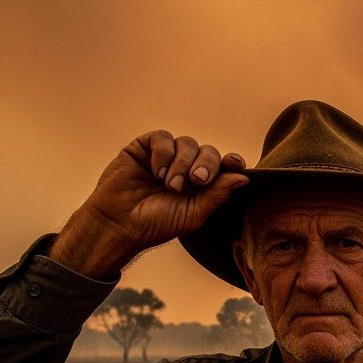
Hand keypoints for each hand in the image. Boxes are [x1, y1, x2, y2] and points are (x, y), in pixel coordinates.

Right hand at [49, 131, 249, 279]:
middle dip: (207, 164)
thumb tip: (243, 176)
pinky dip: (164, 153)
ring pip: (187, 143)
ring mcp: (166, 156)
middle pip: (208, 151)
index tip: (236, 163)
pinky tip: (157, 171)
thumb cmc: (157, 223)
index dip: (232, 161)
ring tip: (170, 184)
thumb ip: (217, 194)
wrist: (120, 224)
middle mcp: (186, 167)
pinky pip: (163, 137)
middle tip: (197, 181)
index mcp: (201, 184)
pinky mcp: (145, 147)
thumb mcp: (194, 213)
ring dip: (183, 163)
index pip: (223, 166)